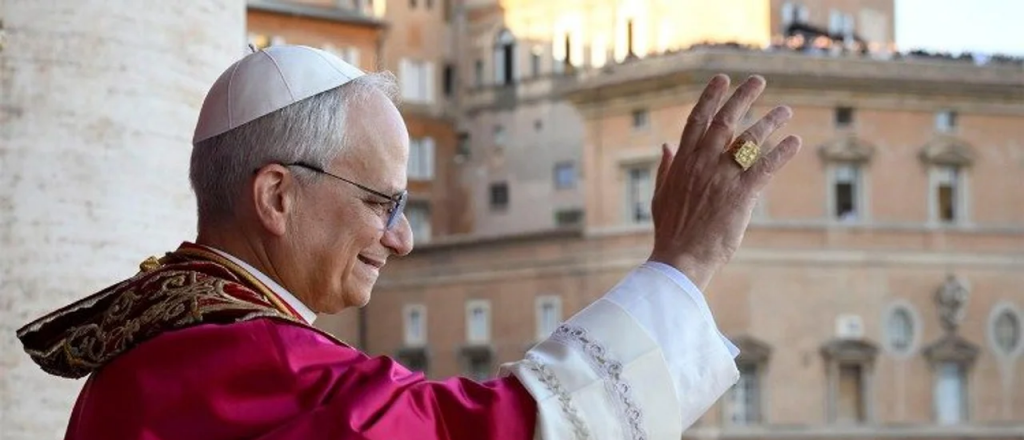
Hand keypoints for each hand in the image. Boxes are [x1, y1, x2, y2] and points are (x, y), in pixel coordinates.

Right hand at [648, 74, 801, 289]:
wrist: (680, 258)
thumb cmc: (670, 231)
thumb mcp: (660, 195)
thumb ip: (665, 168)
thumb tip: (666, 145)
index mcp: (682, 162)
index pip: (697, 120)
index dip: (710, 97)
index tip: (722, 80)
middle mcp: (703, 163)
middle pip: (726, 121)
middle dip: (742, 97)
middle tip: (758, 80)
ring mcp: (722, 177)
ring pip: (750, 140)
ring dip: (770, 121)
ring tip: (785, 110)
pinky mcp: (742, 194)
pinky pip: (766, 166)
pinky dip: (782, 152)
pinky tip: (795, 141)